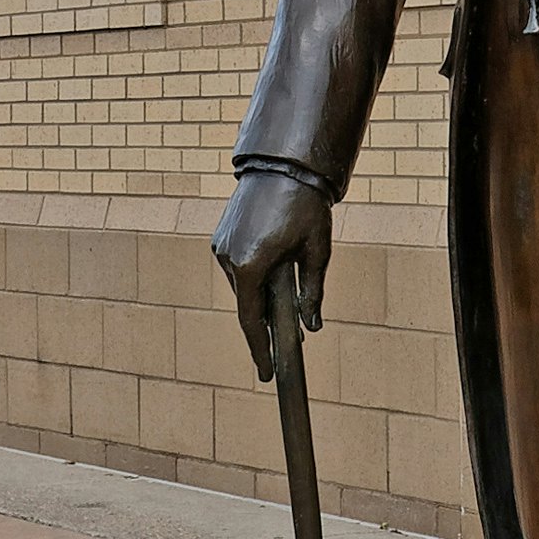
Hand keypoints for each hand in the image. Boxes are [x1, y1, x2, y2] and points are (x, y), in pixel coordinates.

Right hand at [215, 169, 331, 379]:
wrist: (284, 164)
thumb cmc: (305, 207)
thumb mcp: (316, 253)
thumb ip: (311, 293)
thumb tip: (311, 327)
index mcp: (249, 266)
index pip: (251, 321)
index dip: (259, 350)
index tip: (265, 374)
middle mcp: (228, 258)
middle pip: (246, 305)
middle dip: (264, 326)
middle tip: (284, 349)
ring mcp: (221, 246)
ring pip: (242, 286)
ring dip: (259, 299)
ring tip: (283, 314)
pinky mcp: (222, 235)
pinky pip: (238, 267)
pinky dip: (253, 279)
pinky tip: (271, 283)